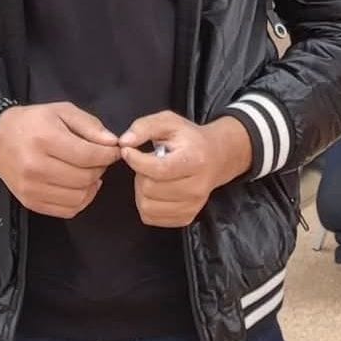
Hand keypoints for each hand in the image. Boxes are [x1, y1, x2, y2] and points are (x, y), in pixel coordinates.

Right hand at [0, 102, 119, 218]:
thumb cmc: (34, 121)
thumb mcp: (62, 111)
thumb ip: (90, 125)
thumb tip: (113, 143)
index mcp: (45, 139)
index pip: (87, 156)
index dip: (108, 155)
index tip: (115, 150)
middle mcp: (36, 166)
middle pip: (84, 178)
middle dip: (100, 169)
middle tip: (99, 159)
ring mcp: (31, 188)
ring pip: (78, 197)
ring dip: (91, 185)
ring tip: (89, 171)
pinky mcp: (30, 202)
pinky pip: (67, 210)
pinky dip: (80, 200)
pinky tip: (79, 185)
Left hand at [119, 112, 252, 228]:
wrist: (216, 158)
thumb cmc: (190, 139)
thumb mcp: (168, 122)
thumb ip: (144, 127)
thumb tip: (125, 142)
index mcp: (195, 160)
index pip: (158, 169)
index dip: (136, 160)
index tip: (127, 151)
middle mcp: (197, 187)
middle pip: (150, 189)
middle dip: (141, 174)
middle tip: (147, 163)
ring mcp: (193, 206)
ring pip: (147, 206)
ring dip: (142, 190)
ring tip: (152, 177)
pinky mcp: (186, 218)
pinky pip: (151, 217)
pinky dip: (146, 203)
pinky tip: (156, 189)